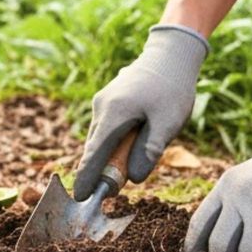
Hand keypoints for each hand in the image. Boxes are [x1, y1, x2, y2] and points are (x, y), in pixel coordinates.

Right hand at [73, 25, 207, 200]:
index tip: (79, 197)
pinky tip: (133, 141)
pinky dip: (113, 142)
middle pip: (96, 148)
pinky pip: (107, 128)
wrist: (171, 54)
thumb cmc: (172, 88)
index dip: (87, 178)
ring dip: (111, 155)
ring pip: (101, 138)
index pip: (94, 154)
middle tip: (114, 190)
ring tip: (131, 160)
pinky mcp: (109, 100)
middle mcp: (102, 108)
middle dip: (102, 170)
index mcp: (113, 114)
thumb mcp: (168, 123)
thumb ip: (149, 151)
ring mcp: (103, 102)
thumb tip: (132, 178)